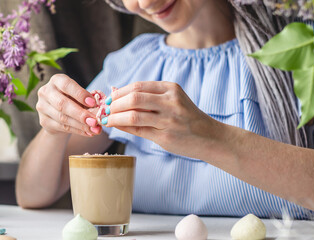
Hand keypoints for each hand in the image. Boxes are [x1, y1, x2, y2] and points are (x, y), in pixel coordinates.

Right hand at [36, 74, 100, 136]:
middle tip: (94, 121)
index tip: (93, 103)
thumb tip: (100, 109)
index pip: (66, 85)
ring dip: (81, 125)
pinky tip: (88, 132)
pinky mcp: (43, 121)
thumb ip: (87, 99)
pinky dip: (78, 131)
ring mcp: (42, 107)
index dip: (80, 94)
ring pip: (62, 118)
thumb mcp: (78, 95)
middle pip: (62, 104)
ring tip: (94, 129)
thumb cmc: (72, 99)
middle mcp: (46, 92)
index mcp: (56, 80)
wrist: (57, 113)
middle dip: (80, 114)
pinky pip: (62, 127)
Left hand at [105, 81, 222, 158]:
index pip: (138, 86)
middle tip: (105, 109)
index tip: (109, 98)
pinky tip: (116, 126)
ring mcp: (169, 120)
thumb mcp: (172, 100)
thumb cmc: (186, 118)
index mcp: (171, 89)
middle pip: (134, 98)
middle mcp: (170, 102)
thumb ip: (147, 97)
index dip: (120, 92)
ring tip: (106, 120)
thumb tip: (115, 92)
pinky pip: (138, 130)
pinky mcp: (165, 136)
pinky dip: (123, 127)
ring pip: (133, 115)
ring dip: (115, 117)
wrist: (209, 137)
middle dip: (115, 104)